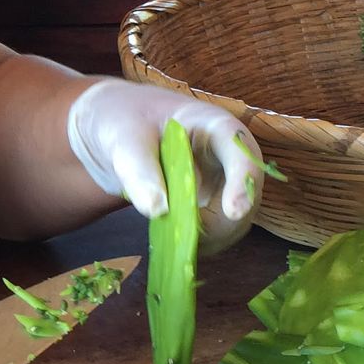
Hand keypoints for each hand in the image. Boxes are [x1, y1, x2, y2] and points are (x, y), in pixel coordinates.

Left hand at [65, 78, 265, 252]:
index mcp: (213, 126)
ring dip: (212, 237)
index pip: (241, 150)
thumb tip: (157, 209)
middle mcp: (227, 155)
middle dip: (226, 220)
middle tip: (190, 237)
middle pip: (248, 191)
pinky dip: (201, 243)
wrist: (115, 132)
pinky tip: (176, 241)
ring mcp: (222, 182)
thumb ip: (138, 169)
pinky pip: (217, 232)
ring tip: (176, 238)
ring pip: (235, 219)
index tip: (233, 212)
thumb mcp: (124, 137)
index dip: (244, 181)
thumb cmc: (124, 120)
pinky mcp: (210, 205)